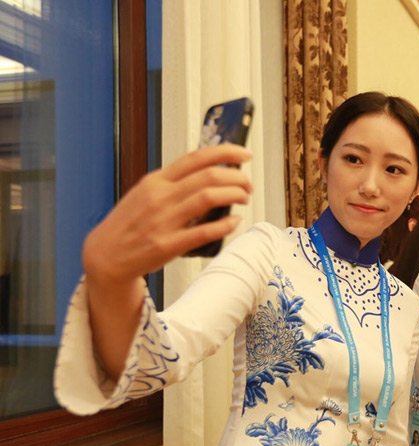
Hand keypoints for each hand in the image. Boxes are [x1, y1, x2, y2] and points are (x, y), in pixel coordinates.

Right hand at [83, 143, 252, 286]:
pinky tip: (235, 221)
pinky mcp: (168, 245)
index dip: (225, 152)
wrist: (106, 255)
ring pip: (209, 197)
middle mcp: (160, 197)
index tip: (244, 154)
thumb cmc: (129, 224)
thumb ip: (173, 184)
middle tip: (247, 184)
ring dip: (234, 195)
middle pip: (208, 176)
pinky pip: (204, 231)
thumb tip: (208, 175)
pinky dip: (225, 225)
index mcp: (156, 181)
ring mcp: (164, 221)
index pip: (196, 157)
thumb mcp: (145, 194)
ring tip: (244, 198)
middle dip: (236, 177)